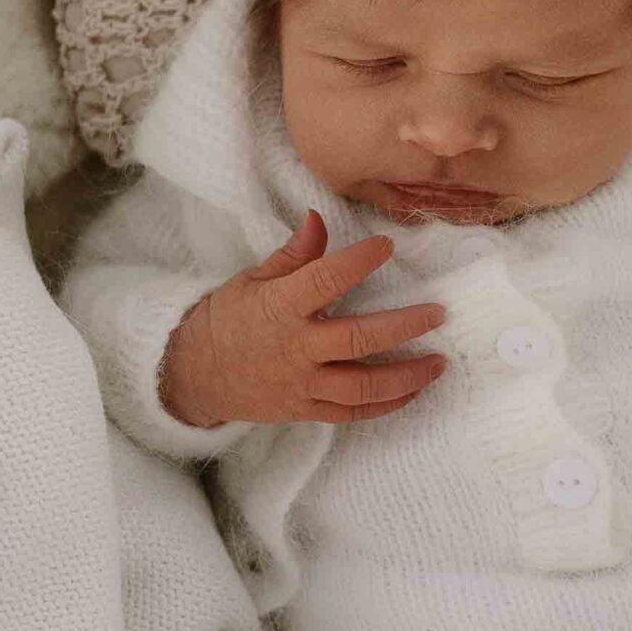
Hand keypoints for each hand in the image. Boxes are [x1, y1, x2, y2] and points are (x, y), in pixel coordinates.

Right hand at [160, 210, 446, 428]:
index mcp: (280, 308)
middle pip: (359, 340)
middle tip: (438, 313)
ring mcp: (302, 384)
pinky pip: (352, 412)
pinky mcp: (305, 410)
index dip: (358, 261)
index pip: (325, 280)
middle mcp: (296, 349)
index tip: (387, 245)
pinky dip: (385, 405)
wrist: (192, 375)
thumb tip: (318, 218)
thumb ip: (292, 255)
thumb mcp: (252, 279)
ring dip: (406, 376)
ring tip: (437, 362)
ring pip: (362, 386)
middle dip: (404, 327)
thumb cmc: (226, 320)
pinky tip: (412, 392)